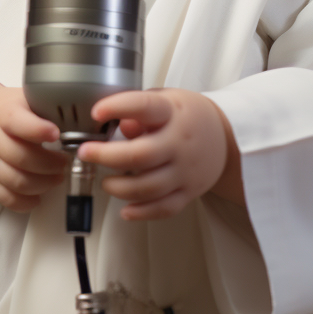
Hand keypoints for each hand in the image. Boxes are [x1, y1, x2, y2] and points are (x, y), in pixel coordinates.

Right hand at [0, 83, 65, 209]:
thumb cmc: (11, 113)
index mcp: (3, 114)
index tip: (56, 133)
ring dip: (42, 184)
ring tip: (57, 177)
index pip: (13, 120)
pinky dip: (24, 202)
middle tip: (64, 162)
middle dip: (49, 164)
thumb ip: (48, 107)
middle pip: (19, 157)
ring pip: (14, 180)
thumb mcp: (26, 101)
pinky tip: (38, 197)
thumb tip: (84, 114)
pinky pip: (5, 197)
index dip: (36, 129)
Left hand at [78, 89, 239, 220]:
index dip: (119, 108)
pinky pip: (164, 208)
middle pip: (140, 155)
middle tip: (86, 153)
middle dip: (106, 156)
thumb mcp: (167, 101)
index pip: (145, 107)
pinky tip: (126, 210)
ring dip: (119, 188)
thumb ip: (141, 109)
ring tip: (106, 181)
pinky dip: (142, 212)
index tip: (97, 112)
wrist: (226, 138)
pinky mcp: (188, 192)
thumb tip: (120, 125)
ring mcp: (185, 170)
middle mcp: (179, 143)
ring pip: (148, 187)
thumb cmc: (187, 117)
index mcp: (172, 113)